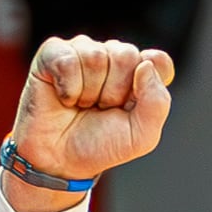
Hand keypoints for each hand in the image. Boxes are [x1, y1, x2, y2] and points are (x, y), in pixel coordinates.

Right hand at [5, 35, 173, 207]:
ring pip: (96, 57)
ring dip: (88, 92)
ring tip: (81, 105)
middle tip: (99, 109)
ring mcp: (83, 50)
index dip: (146, 83)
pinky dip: (67, 88)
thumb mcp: (141, 136)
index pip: (158, 61)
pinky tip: (64, 98)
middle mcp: (112, 56)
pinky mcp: (54, 52)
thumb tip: (145, 65)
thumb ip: (157, 102)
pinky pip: (68, 60)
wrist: (60, 161)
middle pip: (126, 56)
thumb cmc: (100, 145)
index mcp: (138, 73)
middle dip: (113, 92)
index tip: (129, 105)